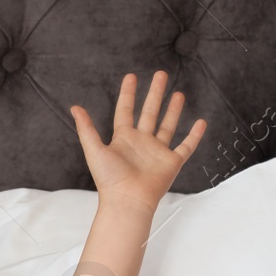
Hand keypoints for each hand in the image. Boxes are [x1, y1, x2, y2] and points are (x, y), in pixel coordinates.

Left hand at [70, 72, 205, 214]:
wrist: (127, 201)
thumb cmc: (109, 179)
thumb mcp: (94, 150)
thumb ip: (86, 129)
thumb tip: (74, 107)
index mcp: (123, 139)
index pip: (125, 111)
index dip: (128, 94)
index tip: (131, 76)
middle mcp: (141, 143)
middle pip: (149, 113)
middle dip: (155, 94)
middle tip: (161, 74)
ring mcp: (157, 152)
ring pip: (167, 126)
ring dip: (173, 110)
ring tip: (178, 94)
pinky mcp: (171, 162)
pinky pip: (186, 147)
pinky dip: (194, 135)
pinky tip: (201, 122)